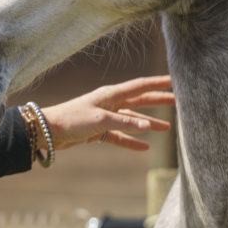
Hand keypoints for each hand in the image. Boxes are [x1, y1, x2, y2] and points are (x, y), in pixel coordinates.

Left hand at [39, 75, 173, 152]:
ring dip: (148, 123)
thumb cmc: (72, 119)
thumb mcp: (100, 120)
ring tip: (167, 128)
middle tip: (178, 101)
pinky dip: (132, 140)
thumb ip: (124, 122)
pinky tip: (145, 147)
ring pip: (132, 119)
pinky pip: (120, 135)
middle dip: (158, 100)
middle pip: (140, 100)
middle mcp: (110, 103)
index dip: (159, 83)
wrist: (49, 131)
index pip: (140, 85)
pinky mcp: (99, 130)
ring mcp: (105, 116)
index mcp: (111, 94)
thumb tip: (148, 125)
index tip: (176, 80)